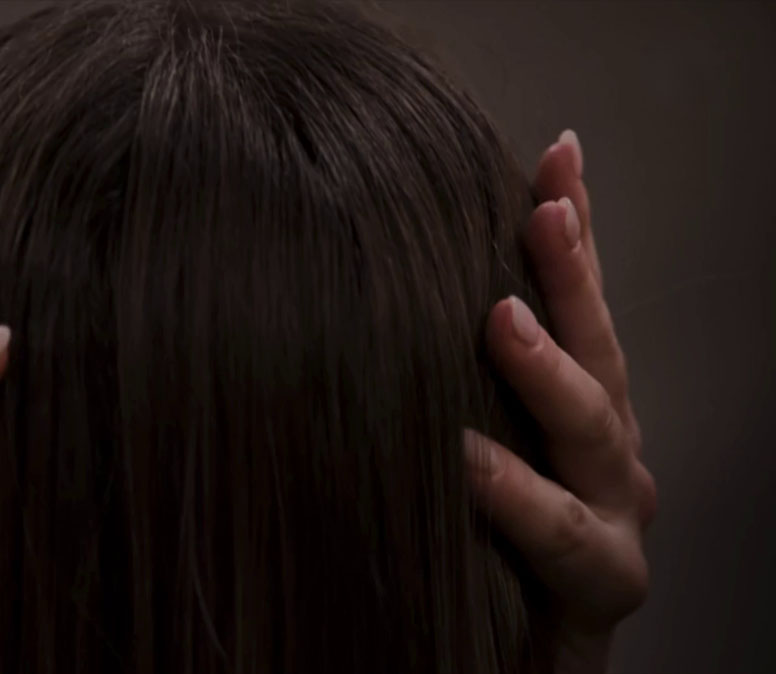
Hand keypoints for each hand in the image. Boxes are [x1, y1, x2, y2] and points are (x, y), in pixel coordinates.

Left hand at [465, 131, 656, 673]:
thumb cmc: (474, 548)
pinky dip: (514, 498)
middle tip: (544, 207)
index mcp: (576, 416)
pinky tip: (464, 462)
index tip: (558, 153)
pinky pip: (563, 540)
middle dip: (574, 276)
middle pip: (598, 350)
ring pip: (597, 437)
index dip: (575, 230)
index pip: (579, 307)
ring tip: (499, 321)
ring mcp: (612, 522)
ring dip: (550, 374)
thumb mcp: (461, 450)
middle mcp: (607, 460)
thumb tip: (373, 291)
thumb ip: (447, 384)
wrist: (506, 665)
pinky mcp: (599, 590)